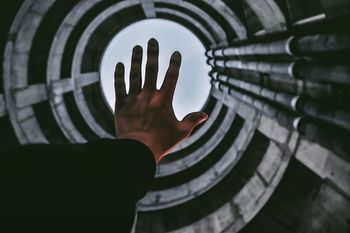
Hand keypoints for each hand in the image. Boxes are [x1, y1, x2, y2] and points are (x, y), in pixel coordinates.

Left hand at [114, 38, 207, 162]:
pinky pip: (119, 86)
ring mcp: (133, 99)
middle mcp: (148, 95)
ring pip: (135, 74)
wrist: (137, 151)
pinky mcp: (121, 105)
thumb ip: (192, 120)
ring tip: (137, 47)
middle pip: (151, 70)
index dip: (174, 64)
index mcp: (164, 100)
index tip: (176, 53)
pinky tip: (120, 64)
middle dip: (153, 54)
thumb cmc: (160, 143)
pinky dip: (119, 75)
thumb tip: (205, 114)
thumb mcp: (181, 132)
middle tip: (152, 41)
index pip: (171, 77)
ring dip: (136, 60)